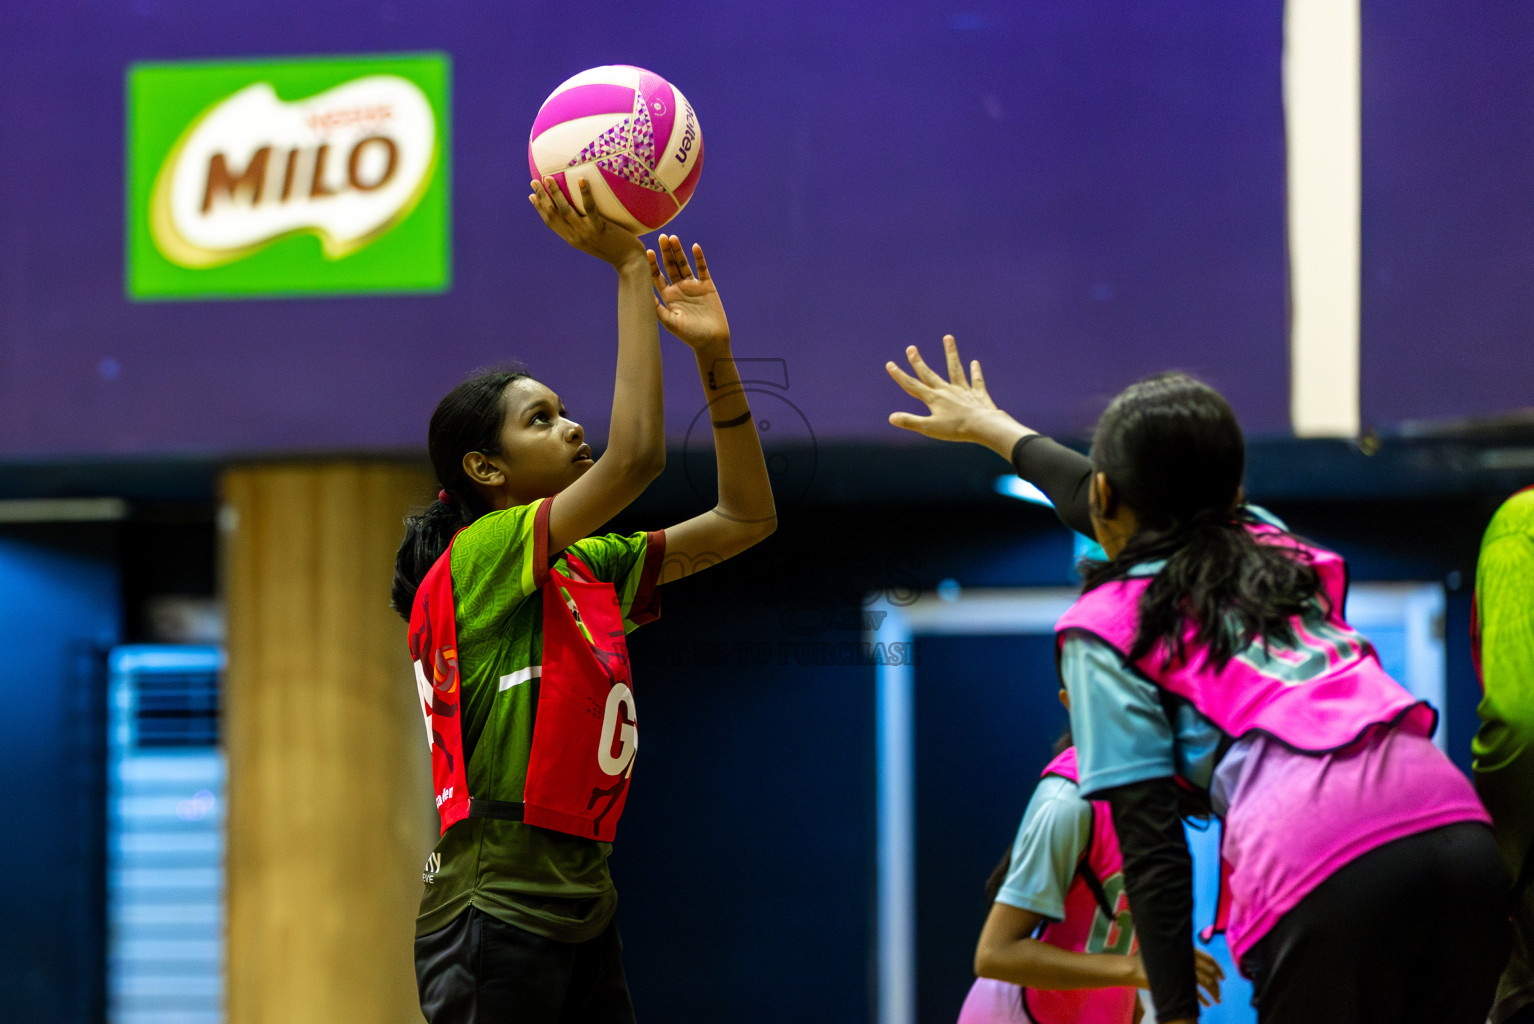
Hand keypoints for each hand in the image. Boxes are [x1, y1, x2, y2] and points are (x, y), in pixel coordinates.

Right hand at [529, 176, 644, 268]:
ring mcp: (586, 233)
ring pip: (565, 210)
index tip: (532, 196)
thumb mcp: (597, 239)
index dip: (540, 209)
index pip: (551, 222)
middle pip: (553, 215)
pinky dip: (584, 193)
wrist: (629, 262)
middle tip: (534, 182)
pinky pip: (590, 208)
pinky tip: (581, 179)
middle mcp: (575, 236)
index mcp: (572, 239)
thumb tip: (585, 213)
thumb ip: (588, 227)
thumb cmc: (617, 248)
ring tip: (548, 178)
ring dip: (555, 194)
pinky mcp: (599, 229)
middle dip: (542, 197)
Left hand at [649, 235, 729, 349]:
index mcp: (668, 296)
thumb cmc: (690, 335)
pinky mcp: (707, 286)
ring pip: (684, 264)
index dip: (653, 264)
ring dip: (678, 251)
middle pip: (670, 266)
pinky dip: (699, 258)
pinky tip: (695, 247)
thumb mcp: (671, 323)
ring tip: (673, 238)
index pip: (657, 276)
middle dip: (665, 252)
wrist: (712, 340)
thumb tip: (643, 297)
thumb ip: (658, 309)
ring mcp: (693, 286)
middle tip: (662, 238)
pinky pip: (702, 268)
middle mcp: (679, 288)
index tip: (649, 253)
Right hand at [886, 335, 1030, 448]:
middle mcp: (947, 390)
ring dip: (951, 353)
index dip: (900, 375)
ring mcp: (963, 391)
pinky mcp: (977, 395)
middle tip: (911, 348)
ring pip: (955, 369)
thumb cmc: (956, 429)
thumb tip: (891, 418)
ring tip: (948, 337)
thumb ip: (910, 422)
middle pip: (930, 374)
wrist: (983, 426)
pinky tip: (974, 363)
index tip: (890, 364)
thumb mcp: (929, 428)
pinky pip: (976, 381)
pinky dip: (975, 372)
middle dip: (918, 362)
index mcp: (934, 398)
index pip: (912, 385)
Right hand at [1124, 950, 1224, 1007]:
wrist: (1135, 969)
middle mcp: (1187, 959)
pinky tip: (1206, 1004)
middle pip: (1209, 972)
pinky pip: (1196, 993)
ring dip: (1213, 993)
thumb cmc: (1148, 959)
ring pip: (1206, 983)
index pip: (1209, 959)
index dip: (1218, 968)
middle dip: (1217, 985)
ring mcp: (1183, 972)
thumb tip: (1193, 955)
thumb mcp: (1164, 950)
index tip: (1222, 977)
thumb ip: (1179, 952)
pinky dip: (1203, 999)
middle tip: (1219, 993)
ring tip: (1216, 1001)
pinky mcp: (1178, 984)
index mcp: (1187, 950)